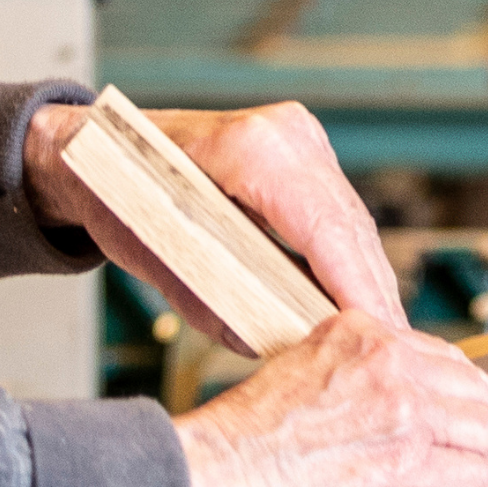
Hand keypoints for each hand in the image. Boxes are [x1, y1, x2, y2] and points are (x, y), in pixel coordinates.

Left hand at [24, 96, 403, 327]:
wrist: (93, 150)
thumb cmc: (117, 200)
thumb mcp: (166, 263)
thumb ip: (227, 306)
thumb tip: (283, 348)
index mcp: (252, 152)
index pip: (326, 231)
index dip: (358, 291)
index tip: (381, 338)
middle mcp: (287, 134)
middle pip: (349, 228)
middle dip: (372, 293)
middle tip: (394, 352)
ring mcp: (299, 137)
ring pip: (350, 221)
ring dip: (366, 278)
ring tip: (381, 337)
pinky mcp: (303, 151)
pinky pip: (337, 212)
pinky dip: (348, 258)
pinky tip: (356, 301)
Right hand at [177, 311, 487, 486]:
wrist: (210, 479)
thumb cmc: (240, 447)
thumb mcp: (302, 381)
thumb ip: (355, 387)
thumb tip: (396, 423)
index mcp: (361, 334)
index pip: (443, 361)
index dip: (479, 394)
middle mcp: (389, 363)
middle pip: (476, 394)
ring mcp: (403, 413)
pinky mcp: (408, 465)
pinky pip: (479, 478)